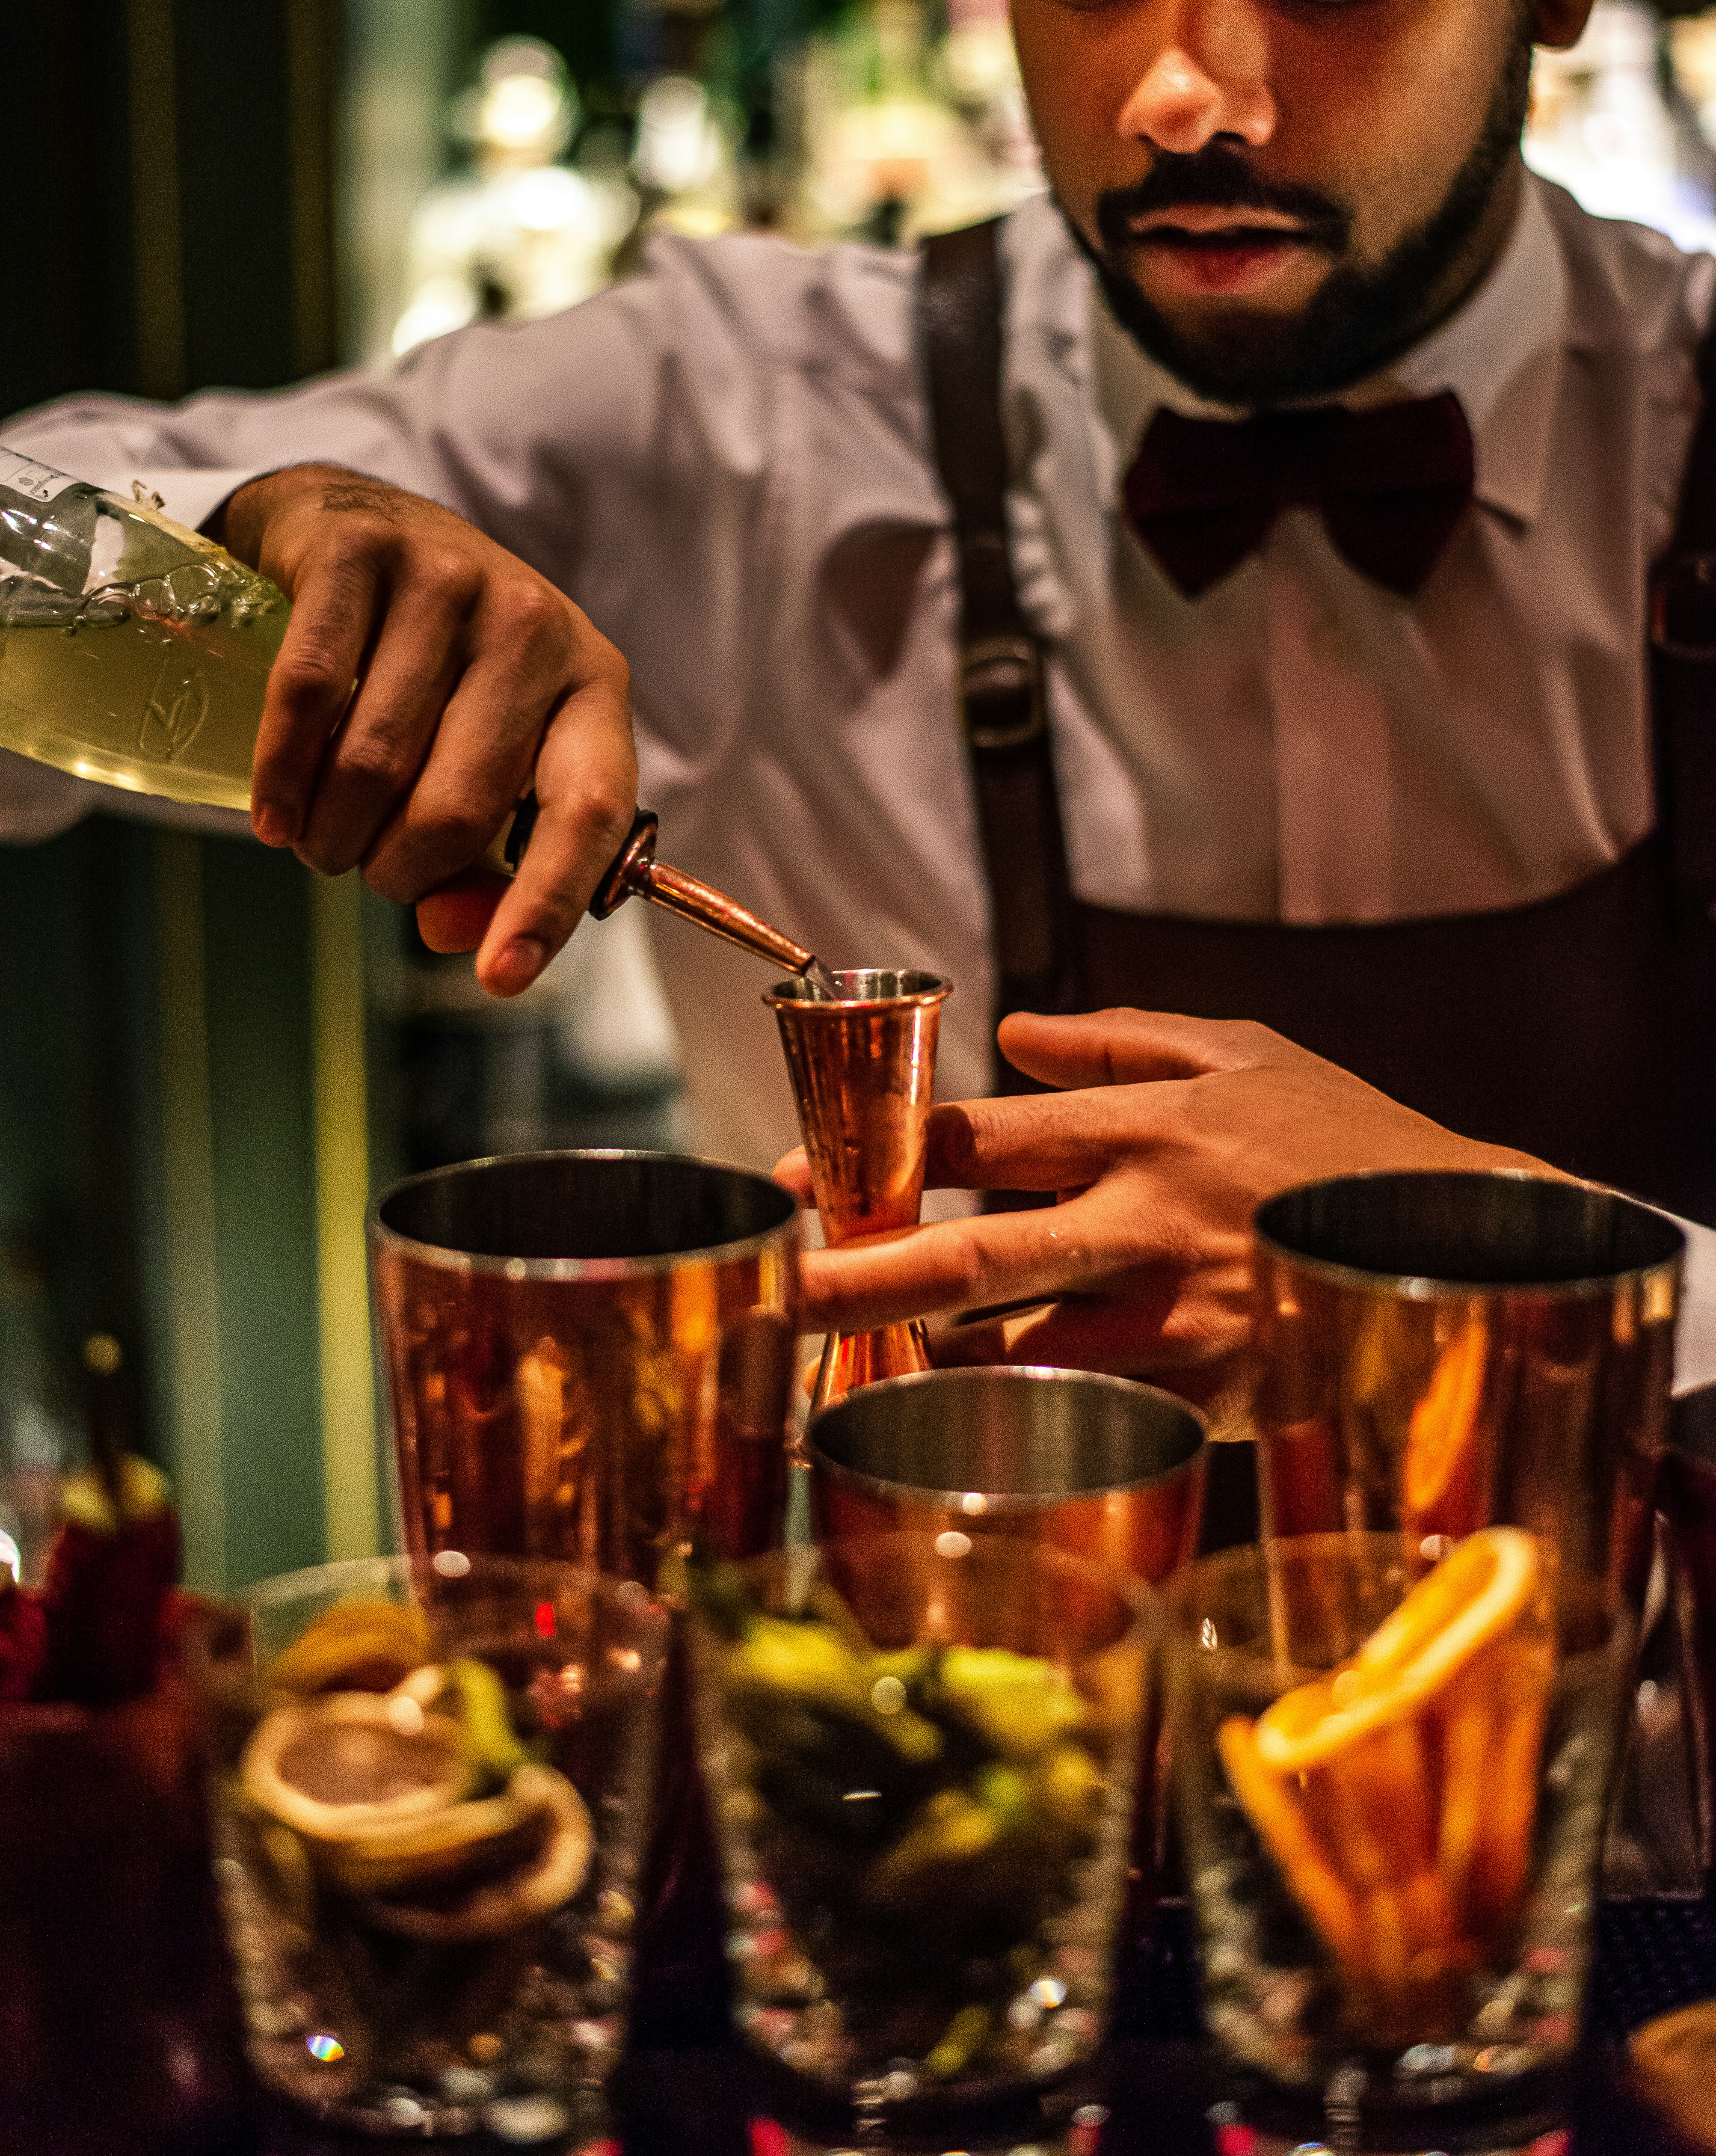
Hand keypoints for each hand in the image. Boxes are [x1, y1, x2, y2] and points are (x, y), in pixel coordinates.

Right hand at [218, 466, 636, 994]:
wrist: (363, 525)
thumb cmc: (439, 671)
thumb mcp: (489, 759)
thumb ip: (487, 863)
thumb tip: (461, 938)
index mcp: (592, 686)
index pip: (592, 810)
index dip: (546, 904)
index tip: (500, 979)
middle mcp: (534, 625)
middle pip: (460, 805)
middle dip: (395, 870)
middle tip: (364, 871)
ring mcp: (450, 577)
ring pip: (376, 762)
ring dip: (332, 834)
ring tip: (318, 840)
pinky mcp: (361, 551)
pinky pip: (309, 695)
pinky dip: (281, 774)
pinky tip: (275, 811)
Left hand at [782, 1008, 1560, 1406]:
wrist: (1466, 1247)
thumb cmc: (1347, 1142)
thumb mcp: (1245, 1052)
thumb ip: (1117, 1040)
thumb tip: (1010, 1030)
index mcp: (1143, 1132)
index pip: (971, 1140)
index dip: (871, 1155)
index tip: (790, 1179)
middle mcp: (1141, 1229)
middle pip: (964, 1258)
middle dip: (849, 1275)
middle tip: (764, 1288)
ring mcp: (1169, 1328)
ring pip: (1004, 1361)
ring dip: (911, 1370)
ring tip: (826, 1376)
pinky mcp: (1199, 1406)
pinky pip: (1076, 1424)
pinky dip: (1005, 1427)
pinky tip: (941, 1432)